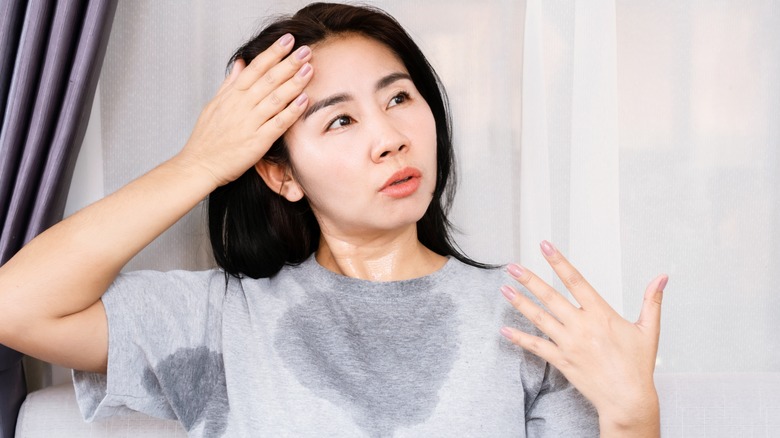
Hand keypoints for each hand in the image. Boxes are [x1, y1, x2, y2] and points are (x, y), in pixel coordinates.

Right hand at [178, 33, 312, 186]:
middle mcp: (241, 106)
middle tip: (306, 50)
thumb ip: (229, 84)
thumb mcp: (213, 105)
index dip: (272, 53)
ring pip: (275, 98)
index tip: (288, 40)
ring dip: (294, 83)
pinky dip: (291, 111)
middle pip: (268, 79)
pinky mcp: (257, 141)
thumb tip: (240, 63)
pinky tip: (304, 100)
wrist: (199, 165)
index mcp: (232, 96)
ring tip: (309, 69)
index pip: (255, 68)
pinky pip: (277, 123)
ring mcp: (249, 123)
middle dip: (289, 63)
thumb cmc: (206, 138)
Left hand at [500, 240, 666, 436]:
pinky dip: (519, 338)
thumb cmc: (638, 366)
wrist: (628, 399)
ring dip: (519, 303)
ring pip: (539, 318)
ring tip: (504, 289)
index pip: (576, 281)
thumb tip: (662, 277)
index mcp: (601, 314)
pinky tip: (504, 330)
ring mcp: (569, 343)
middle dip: (529, 280)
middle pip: (550, 297)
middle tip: (512, 267)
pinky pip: (536, 346)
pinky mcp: (562, 361)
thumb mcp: (648, 330)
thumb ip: (651, 301)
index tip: (545, 247)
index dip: (559, 262)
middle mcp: (581, 326)